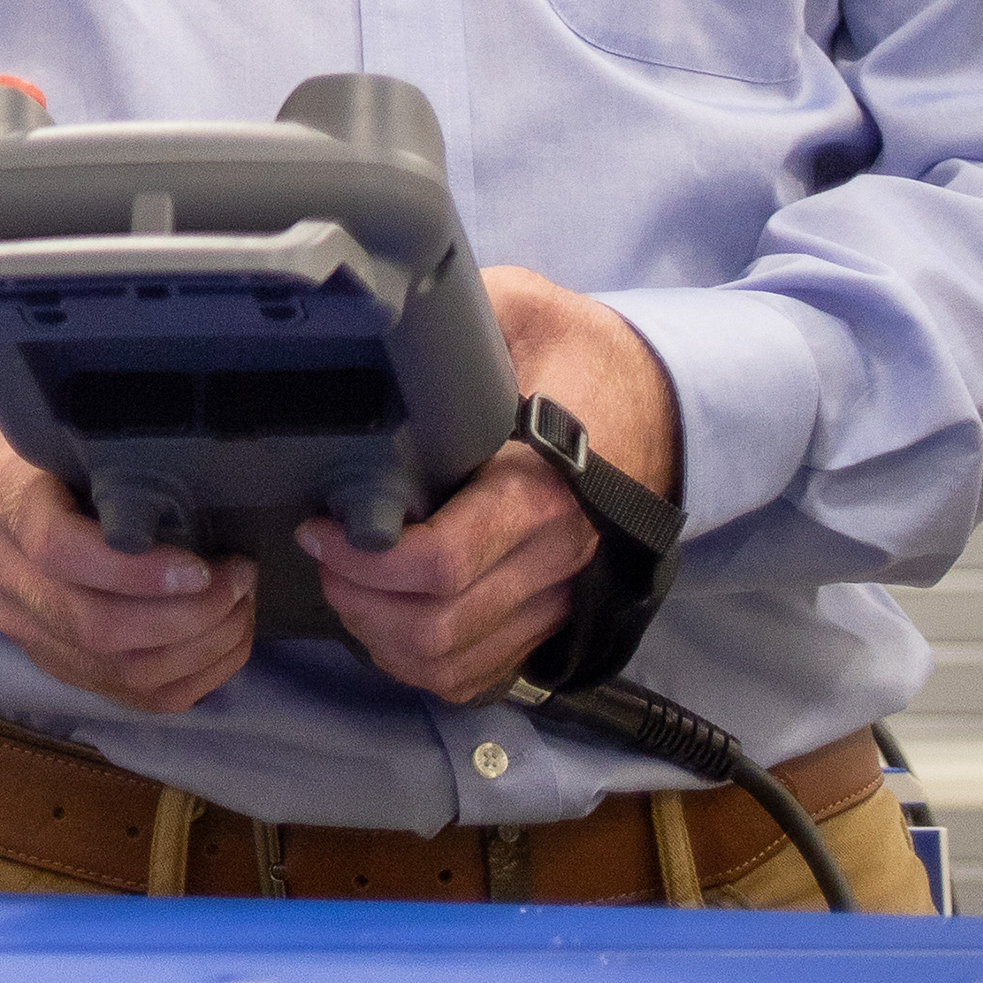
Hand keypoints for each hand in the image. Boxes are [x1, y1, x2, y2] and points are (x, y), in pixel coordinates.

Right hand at [0, 427, 256, 713]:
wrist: (6, 485)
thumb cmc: (54, 443)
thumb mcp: (67, 422)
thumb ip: (108, 443)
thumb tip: (193, 451)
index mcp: (3, 504)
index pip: (58, 552)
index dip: (135, 571)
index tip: (201, 564)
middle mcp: (4, 578)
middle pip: (94, 627)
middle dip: (187, 615)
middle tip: (242, 579)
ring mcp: (29, 631)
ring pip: (120, 672)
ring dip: (200, 648)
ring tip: (242, 605)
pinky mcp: (59, 664)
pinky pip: (134, 696)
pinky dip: (195, 677)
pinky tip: (227, 640)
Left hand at [301, 270, 680, 702]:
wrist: (661, 404)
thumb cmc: (577, 355)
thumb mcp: (523, 309)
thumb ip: (460, 314)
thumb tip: (381, 308)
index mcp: (539, 485)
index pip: (443, 558)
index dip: (364, 558)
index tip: (321, 525)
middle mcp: (551, 556)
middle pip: (438, 625)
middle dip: (358, 599)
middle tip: (324, 553)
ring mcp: (554, 596)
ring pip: (452, 662)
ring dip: (381, 637)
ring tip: (348, 585)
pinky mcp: (551, 617)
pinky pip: (480, 674)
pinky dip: (421, 662)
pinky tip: (388, 620)